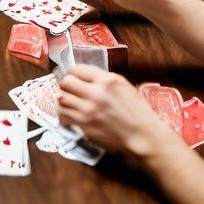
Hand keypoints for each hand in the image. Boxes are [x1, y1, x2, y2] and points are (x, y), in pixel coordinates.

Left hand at [58, 64, 180, 159]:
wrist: (142, 135)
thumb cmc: (137, 110)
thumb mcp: (123, 85)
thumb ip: (102, 78)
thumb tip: (84, 76)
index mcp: (107, 80)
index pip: (77, 69)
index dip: (73, 72)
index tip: (74, 76)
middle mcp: (96, 94)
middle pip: (66, 82)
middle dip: (66, 84)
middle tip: (69, 88)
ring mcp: (89, 111)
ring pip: (61, 99)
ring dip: (64, 98)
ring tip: (70, 100)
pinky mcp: (85, 126)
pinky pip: (64, 115)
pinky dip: (64, 113)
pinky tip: (71, 112)